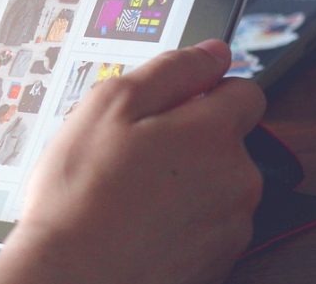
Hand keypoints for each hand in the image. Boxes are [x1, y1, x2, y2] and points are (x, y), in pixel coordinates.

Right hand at [0, 40, 264, 283]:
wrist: (73, 274)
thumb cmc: (81, 193)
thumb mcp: (108, 105)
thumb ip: (169, 70)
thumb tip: (211, 53)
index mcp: (213, 133)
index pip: (242, 89)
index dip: (202, 89)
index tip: (167, 103)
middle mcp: (237, 178)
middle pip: (226, 138)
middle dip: (186, 136)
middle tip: (131, 149)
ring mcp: (231, 223)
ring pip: (215, 181)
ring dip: (183, 178)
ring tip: (128, 188)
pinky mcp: (218, 259)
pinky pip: (206, 221)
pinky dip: (180, 217)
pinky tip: (137, 218)